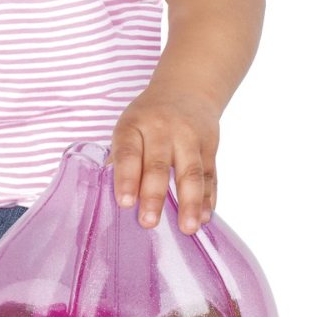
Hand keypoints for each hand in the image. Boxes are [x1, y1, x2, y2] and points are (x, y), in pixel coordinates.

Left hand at [107, 85, 219, 234]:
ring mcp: (189, 137)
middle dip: (154, 196)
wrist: (187, 89)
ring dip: (190, 202)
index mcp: (134, 126)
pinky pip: (210, 174)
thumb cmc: (149, 117)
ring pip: (191, 172)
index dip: (125, 178)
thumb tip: (106, 197)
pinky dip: (209, 198)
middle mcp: (162, 129)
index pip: (128, 153)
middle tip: (148, 223)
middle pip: (158, 165)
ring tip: (187, 228)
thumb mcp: (129, 128)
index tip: (124, 203)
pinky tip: (205, 217)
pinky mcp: (210, 145)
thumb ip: (121, 160)